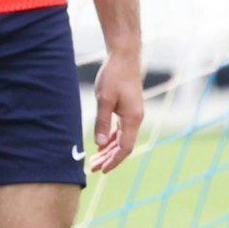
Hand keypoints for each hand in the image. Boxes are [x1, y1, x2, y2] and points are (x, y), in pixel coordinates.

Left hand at [90, 48, 142, 171]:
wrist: (124, 57)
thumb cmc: (114, 76)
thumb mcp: (104, 100)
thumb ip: (102, 122)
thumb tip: (99, 144)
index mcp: (132, 118)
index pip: (125, 147)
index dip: (114, 160)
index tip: (102, 170)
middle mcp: (135, 119)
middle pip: (123, 146)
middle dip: (109, 158)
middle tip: (93, 168)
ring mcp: (132, 114)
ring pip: (122, 139)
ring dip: (109, 150)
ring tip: (95, 159)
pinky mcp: (128, 109)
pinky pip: (120, 130)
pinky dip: (111, 139)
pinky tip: (101, 144)